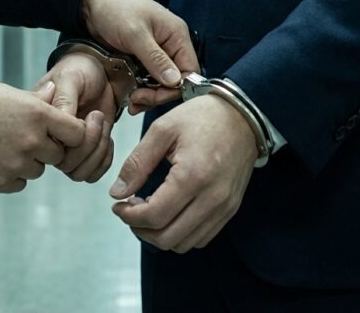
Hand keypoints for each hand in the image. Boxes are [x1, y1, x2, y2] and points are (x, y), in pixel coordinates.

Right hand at [0, 81, 86, 192]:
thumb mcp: (8, 93)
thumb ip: (36, 100)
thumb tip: (54, 91)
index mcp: (38, 115)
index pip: (77, 133)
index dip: (70, 133)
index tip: (60, 132)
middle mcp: (32, 141)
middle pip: (58, 155)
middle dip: (46, 148)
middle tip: (23, 137)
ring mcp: (16, 164)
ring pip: (37, 170)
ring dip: (27, 162)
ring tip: (3, 146)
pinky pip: (19, 184)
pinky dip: (11, 176)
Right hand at [37, 54, 115, 182]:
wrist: (99, 69)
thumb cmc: (80, 69)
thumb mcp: (70, 77)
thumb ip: (63, 99)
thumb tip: (60, 122)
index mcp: (40, 122)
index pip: (55, 149)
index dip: (78, 139)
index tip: (91, 114)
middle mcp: (50, 139)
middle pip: (67, 165)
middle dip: (91, 144)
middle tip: (98, 116)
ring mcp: (66, 148)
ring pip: (79, 173)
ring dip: (98, 152)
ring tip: (103, 125)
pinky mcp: (82, 152)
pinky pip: (91, 173)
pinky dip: (105, 160)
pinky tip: (108, 139)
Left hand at [81, 0, 198, 110]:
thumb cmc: (116, 6)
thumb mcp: (135, 34)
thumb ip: (156, 59)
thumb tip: (175, 81)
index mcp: (177, 36)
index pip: (190, 71)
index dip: (176, 88)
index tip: (154, 96)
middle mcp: (170, 45)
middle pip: (176, 80)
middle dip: (159, 94)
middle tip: (138, 99)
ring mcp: (156, 52)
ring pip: (162, 82)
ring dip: (149, 94)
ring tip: (132, 100)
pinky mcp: (142, 58)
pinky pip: (148, 79)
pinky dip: (141, 89)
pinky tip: (130, 94)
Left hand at [109, 95, 257, 251]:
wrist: (243, 116)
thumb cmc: (202, 117)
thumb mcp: (163, 130)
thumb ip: (137, 163)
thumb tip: (117, 193)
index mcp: (192, 176)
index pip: (154, 216)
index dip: (129, 217)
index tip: (118, 205)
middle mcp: (212, 198)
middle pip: (167, 238)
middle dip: (141, 229)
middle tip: (131, 209)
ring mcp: (224, 207)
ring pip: (184, 243)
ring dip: (160, 233)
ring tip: (150, 209)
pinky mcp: (231, 209)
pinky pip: (201, 238)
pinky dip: (181, 233)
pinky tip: (172, 211)